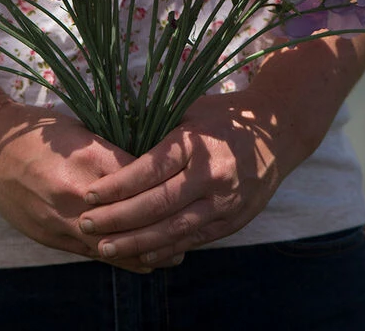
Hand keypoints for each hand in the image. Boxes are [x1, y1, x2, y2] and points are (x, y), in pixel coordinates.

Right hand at [0, 97, 181, 271]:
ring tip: (175, 252)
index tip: (187, 192)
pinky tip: (142, 260)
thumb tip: (151, 166)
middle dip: (162, 228)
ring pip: (114, 245)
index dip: (165, 189)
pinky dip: (119, 258)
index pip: (141, 181)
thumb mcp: (82, 131)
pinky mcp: (51, 237)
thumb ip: (113, 152)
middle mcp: (79, 194)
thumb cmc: (41, 133)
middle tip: (191, 231)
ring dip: (145, 251)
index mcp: (90, 159)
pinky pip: (92, 254)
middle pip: (132, 220)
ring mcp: (62, 221)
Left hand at [77, 87, 315, 265]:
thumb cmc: (223, 116)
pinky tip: (141, 254)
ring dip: (136, 242)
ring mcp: (224, 202)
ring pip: (173, 229)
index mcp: (195, 144)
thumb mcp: (189, 110)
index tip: (90, 195)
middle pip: (157, 204)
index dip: (117, 185)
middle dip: (118, 218)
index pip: (149, 170)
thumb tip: (110, 140)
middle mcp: (211, 175)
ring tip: (104, 247)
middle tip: (87, 224)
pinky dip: (166, 249)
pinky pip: (194, 239)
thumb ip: (156, 129)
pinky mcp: (233, 220)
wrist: (277, 132)